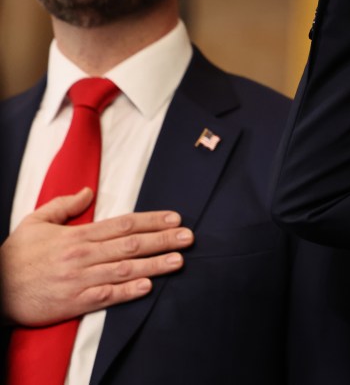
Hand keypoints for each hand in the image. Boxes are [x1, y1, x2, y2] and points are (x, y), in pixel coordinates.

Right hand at [0, 188, 193, 326]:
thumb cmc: (14, 257)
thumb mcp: (36, 222)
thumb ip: (64, 206)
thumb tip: (89, 191)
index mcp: (77, 236)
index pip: (122, 225)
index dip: (151, 221)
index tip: (174, 218)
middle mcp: (82, 256)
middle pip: (130, 246)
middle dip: (163, 240)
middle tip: (188, 237)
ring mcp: (79, 280)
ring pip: (124, 270)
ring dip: (154, 265)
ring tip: (179, 260)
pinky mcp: (73, 302)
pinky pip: (105, 296)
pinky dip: (127, 292)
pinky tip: (148, 287)